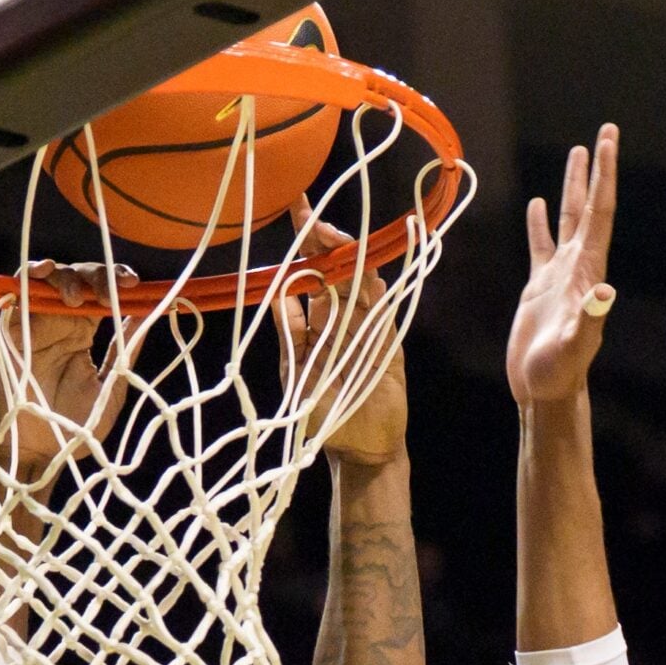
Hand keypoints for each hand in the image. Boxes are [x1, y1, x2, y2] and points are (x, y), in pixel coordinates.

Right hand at [0, 261, 137, 481]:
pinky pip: (16, 296)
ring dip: (65, 277)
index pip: (100, 294)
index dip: (115, 280)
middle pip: (77, 280)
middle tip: (109, 290)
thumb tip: (148, 314)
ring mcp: (34, 326)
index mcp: (82, 334)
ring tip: (78, 297)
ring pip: (48, 281)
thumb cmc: (77, 428)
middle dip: (95, 276)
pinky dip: (27, 278)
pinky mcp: (11, 333)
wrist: (43, 455)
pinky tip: (42, 273)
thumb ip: (125, 352)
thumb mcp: (111, 387)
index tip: (134, 284)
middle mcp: (59, 325)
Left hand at [278, 202, 407, 465]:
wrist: (360, 449)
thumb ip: (291, 335)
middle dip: (323, 242)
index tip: (294, 215)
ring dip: (347, 259)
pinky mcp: (389, 344)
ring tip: (329, 234)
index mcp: (316, 326)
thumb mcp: (297, 374)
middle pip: (336, 272)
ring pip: (359, 284)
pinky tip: (368, 267)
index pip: (310, 276)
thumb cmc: (323, 416)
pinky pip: (384, 310)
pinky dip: (377, 289)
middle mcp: (342, 321)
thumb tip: (277, 292)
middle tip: (307, 215)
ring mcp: (368, 330)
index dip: (304, 247)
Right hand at [508, 124, 618, 406]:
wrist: (544, 391)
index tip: (607, 140)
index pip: (599, 212)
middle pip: (588, 207)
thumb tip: (604, 292)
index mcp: (588, 270)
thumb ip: (588, 319)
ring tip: (575, 155)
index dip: (604, 175)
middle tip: (602, 132)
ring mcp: (559, 275)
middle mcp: (578, 266)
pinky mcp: (539, 287)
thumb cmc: (559, 372)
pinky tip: (536, 204)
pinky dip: (538, 223)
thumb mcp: (573, 345)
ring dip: (571, 188)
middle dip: (595, 170)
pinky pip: (540, 245)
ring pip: (566, 220)